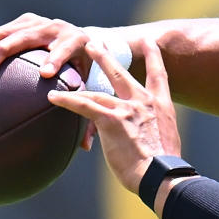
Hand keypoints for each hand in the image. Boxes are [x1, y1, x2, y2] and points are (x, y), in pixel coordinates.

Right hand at [0, 12, 103, 150]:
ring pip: (6, 31)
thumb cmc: (84, 70)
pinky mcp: (21, 22)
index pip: (65, 50)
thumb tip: (84, 146)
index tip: (44, 74)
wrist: (82, 39)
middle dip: (6, 50)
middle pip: (27, 37)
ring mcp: (35, 23)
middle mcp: (54, 28)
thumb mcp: (89, 85)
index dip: (55, 60)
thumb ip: (86, 110)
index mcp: (76, 42)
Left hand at [46, 38, 180, 194]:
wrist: (161, 175)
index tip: (149, 42)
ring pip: (98, 90)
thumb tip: (143, 140)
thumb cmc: (164, 169)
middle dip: (106, 57)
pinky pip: (84, 106)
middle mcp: (144, 102)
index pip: (159, 76)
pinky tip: (53, 98)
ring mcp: (127, 109)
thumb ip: (152, 132)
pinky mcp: (111, 120)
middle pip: (121, 74)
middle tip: (94, 43)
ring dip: (79, 83)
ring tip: (64, 73)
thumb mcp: (165, 142)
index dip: (153, 57)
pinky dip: (67, 101)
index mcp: (162, 106)